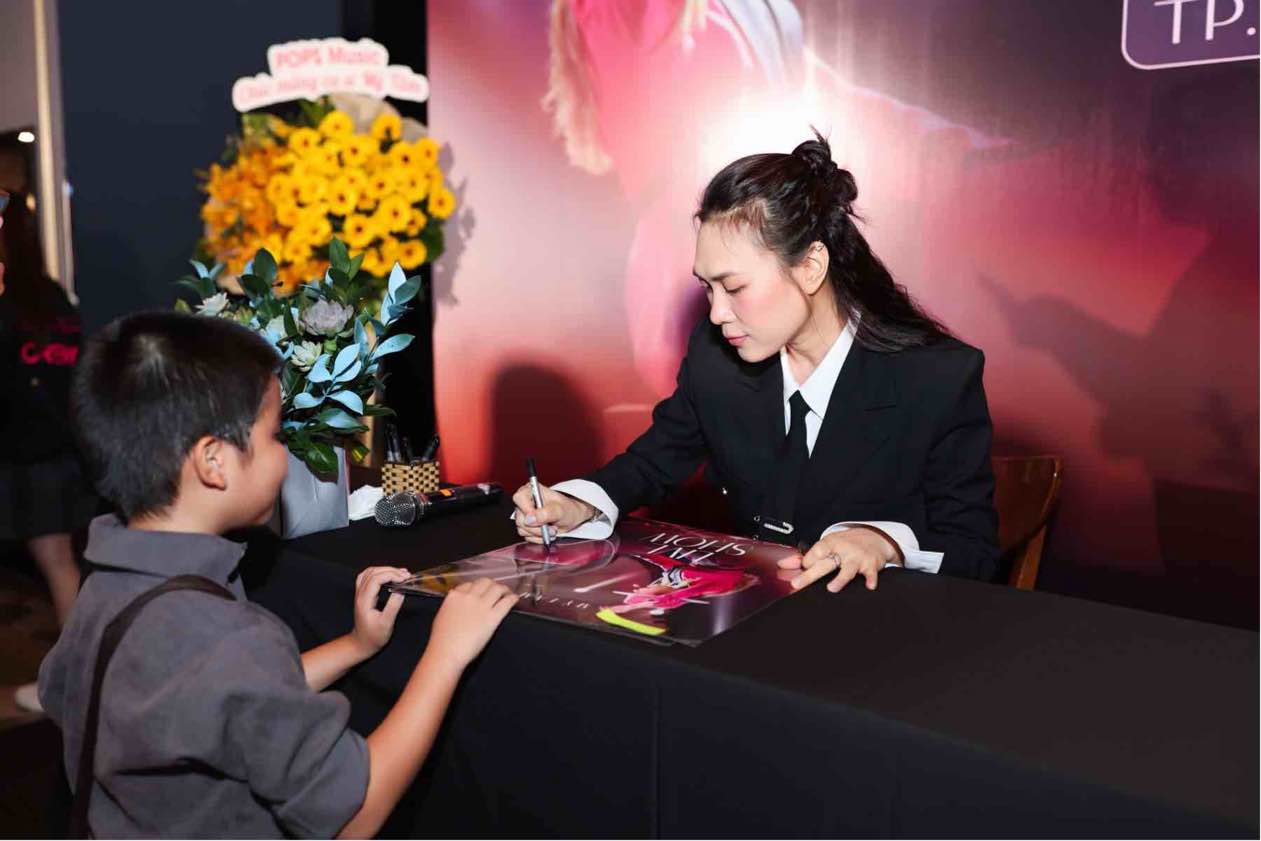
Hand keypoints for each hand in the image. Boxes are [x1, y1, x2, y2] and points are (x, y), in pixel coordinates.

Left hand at [350, 566, 411, 655]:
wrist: (361, 643)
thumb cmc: (374, 636)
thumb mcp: (386, 624)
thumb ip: (393, 606)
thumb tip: (401, 591)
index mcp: (365, 600)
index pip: (376, 579)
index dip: (391, 575)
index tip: (404, 579)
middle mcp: (360, 594)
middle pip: (373, 572)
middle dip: (390, 570)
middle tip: (406, 575)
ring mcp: (359, 593)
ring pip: (370, 572)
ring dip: (385, 569)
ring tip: (400, 573)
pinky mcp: (362, 594)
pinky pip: (367, 577)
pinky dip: (378, 572)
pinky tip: (387, 575)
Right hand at [427, 578, 517, 668]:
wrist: (446, 652)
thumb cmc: (441, 641)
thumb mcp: (442, 617)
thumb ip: (452, 608)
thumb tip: (457, 609)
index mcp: (454, 597)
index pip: (469, 584)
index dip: (477, 587)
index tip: (481, 591)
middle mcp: (468, 597)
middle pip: (485, 582)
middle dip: (492, 585)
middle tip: (496, 590)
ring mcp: (481, 605)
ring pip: (497, 588)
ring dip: (504, 590)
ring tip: (507, 594)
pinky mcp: (492, 616)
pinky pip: (506, 602)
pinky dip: (512, 598)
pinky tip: (515, 600)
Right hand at [512, 484, 596, 542]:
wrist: (570, 518)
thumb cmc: (567, 509)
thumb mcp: (561, 510)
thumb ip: (546, 513)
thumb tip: (530, 519)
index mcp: (531, 490)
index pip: (519, 498)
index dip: (527, 510)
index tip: (538, 519)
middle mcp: (525, 502)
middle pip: (520, 519)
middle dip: (537, 527)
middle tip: (552, 528)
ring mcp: (524, 515)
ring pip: (523, 530)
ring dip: (539, 534)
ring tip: (552, 530)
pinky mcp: (525, 526)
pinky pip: (527, 537)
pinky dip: (538, 538)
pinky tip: (547, 534)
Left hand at [777, 527, 899, 592]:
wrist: (875, 538)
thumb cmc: (847, 544)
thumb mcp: (827, 545)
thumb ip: (806, 557)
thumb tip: (782, 564)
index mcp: (830, 543)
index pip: (815, 552)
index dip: (806, 561)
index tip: (801, 568)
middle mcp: (843, 550)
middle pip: (825, 564)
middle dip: (810, 575)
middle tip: (796, 584)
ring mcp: (857, 558)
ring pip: (848, 570)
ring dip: (840, 579)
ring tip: (832, 588)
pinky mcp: (871, 566)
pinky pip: (871, 574)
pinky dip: (871, 580)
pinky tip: (869, 586)